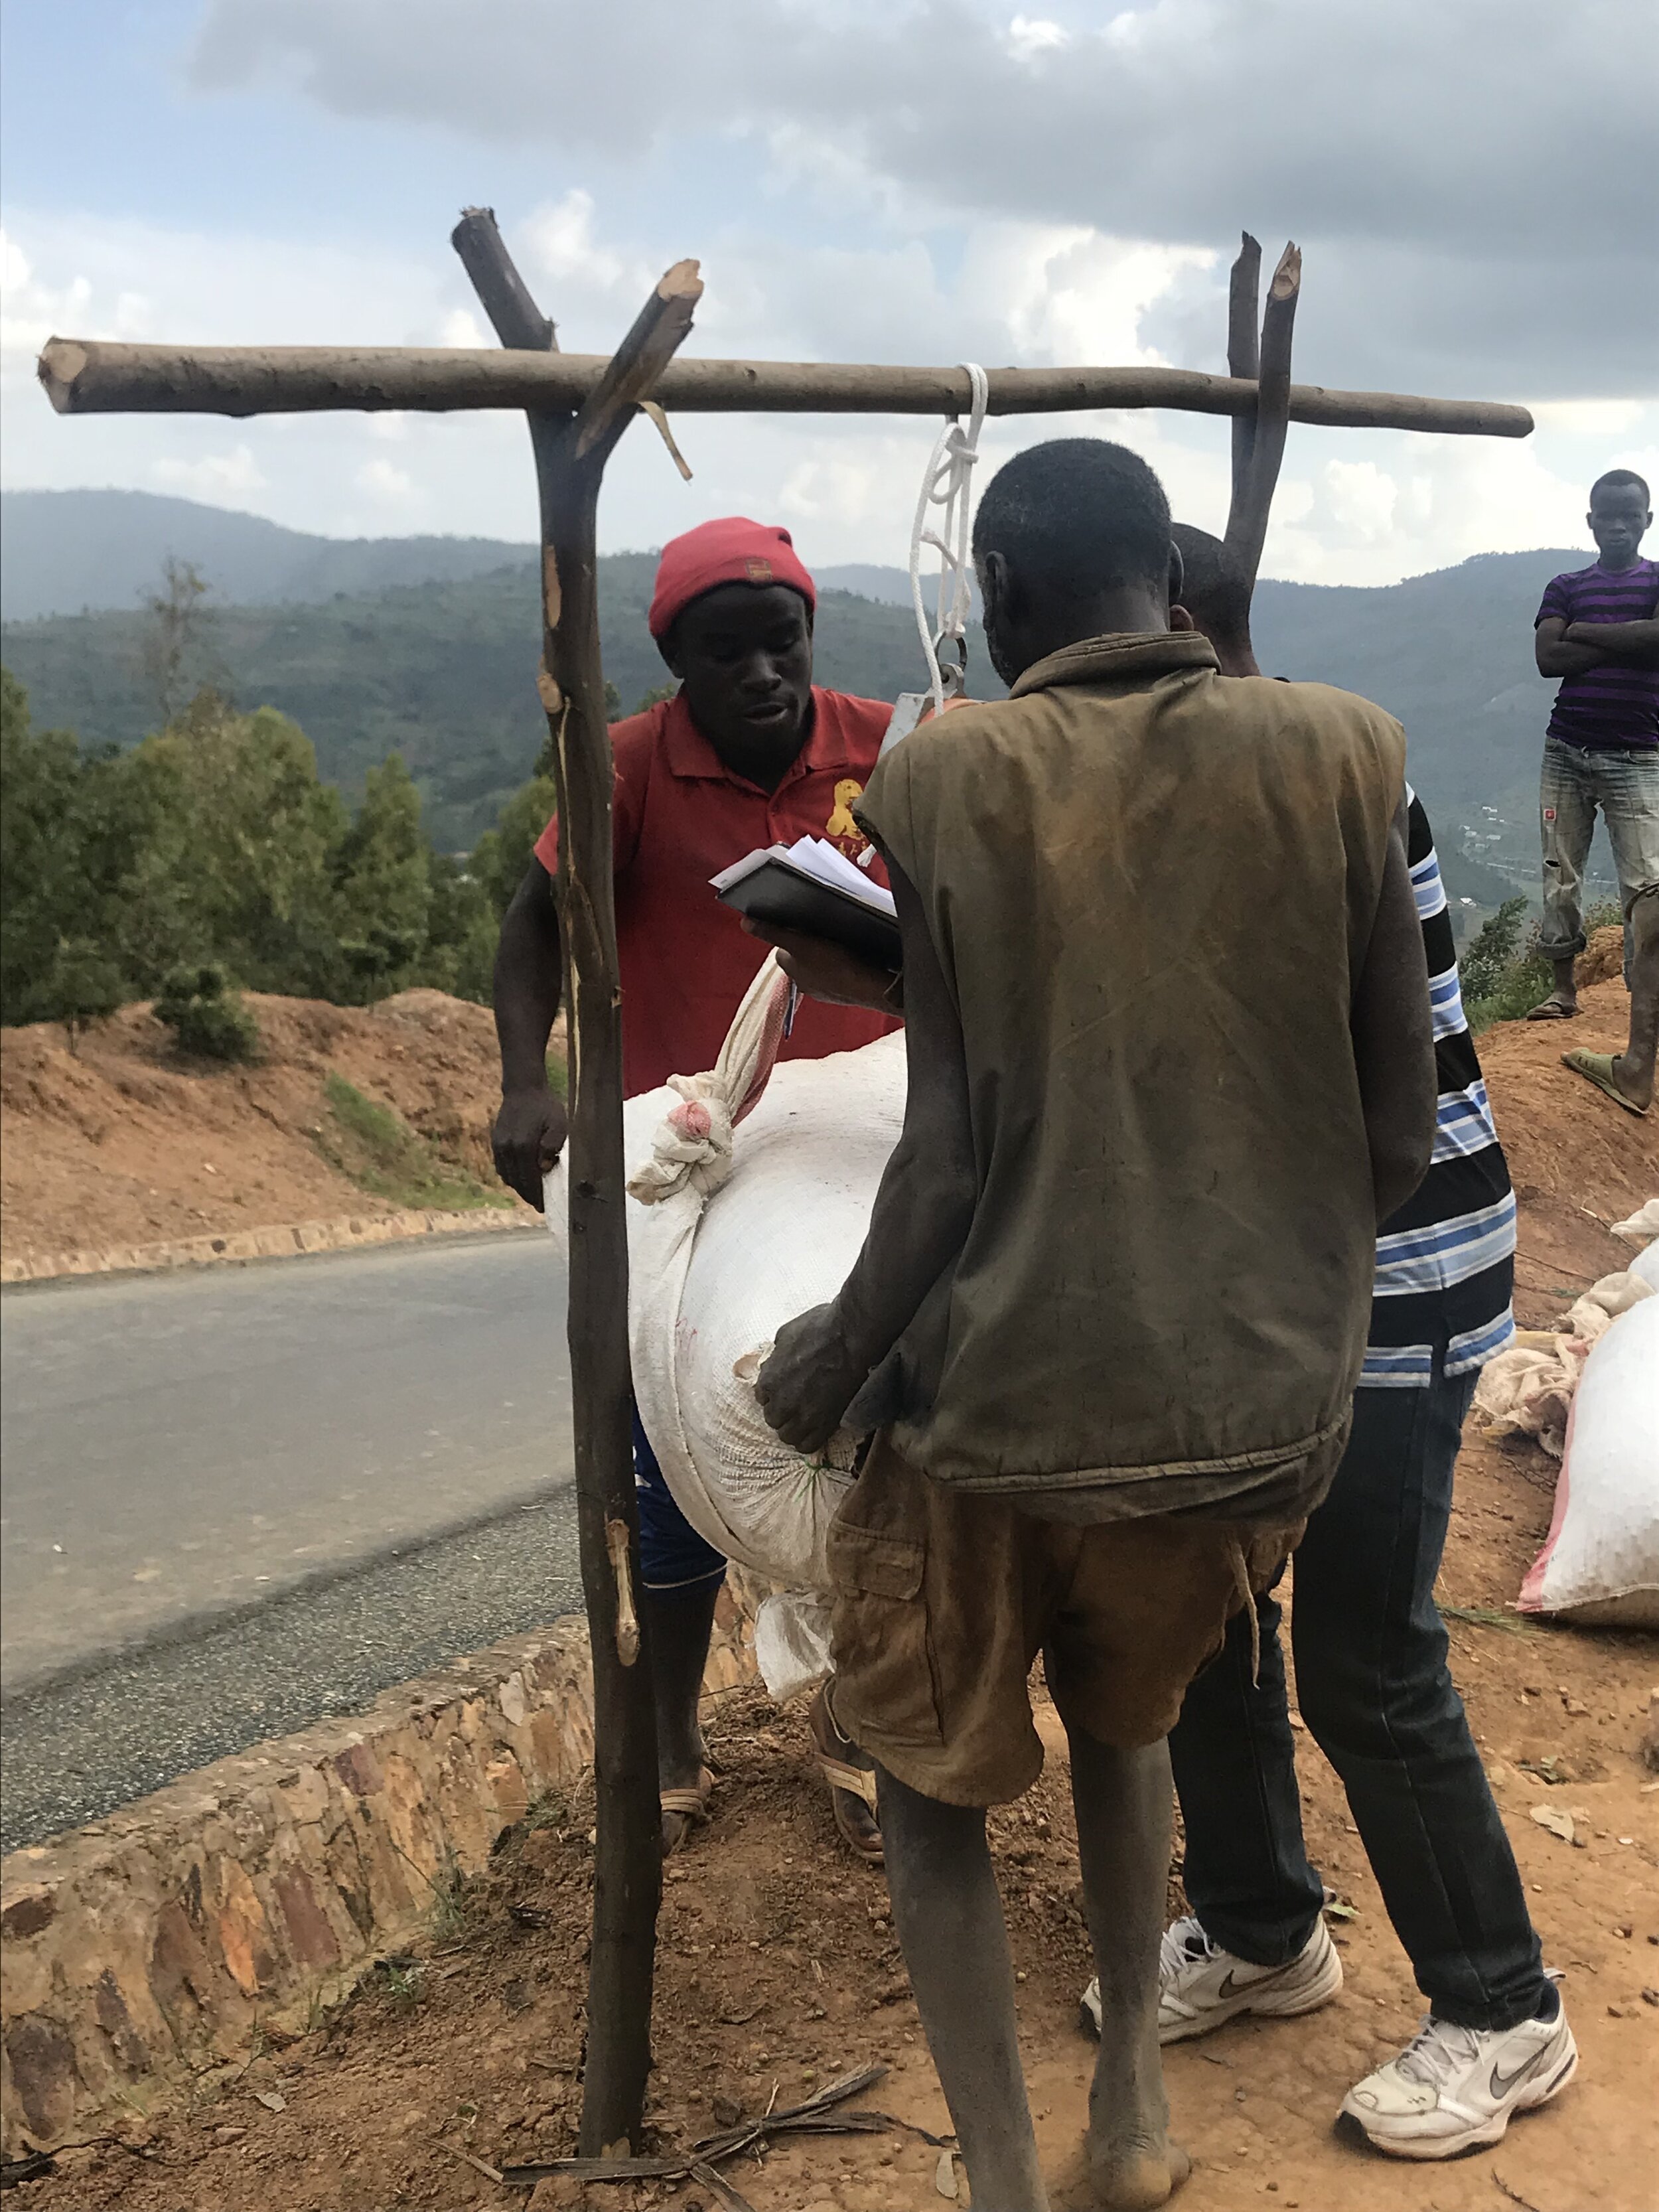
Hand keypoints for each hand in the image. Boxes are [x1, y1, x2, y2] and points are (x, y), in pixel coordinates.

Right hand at [491, 1088, 568, 1207]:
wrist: (523, 1089)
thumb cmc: (546, 1107)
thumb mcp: (559, 1123)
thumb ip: (553, 1145)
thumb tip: (543, 1167)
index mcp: (524, 1146)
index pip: (530, 1180)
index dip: (537, 1196)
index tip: (543, 1207)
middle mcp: (508, 1149)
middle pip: (517, 1182)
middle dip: (528, 1195)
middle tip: (539, 1204)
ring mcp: (499, 1146)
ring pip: (507, 1176)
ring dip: (519, 1187)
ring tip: (531, 1193)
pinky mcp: (495, 1142)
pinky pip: (501, 1167)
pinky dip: (510, 1176)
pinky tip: (521, 1178)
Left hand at [740, 917, 899, 1011]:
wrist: (866, 986)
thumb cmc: (832, 962)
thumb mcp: (799, 941)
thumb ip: (771, 932)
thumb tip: (744, 923)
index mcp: (787, 966)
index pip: (785, 943)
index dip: (795, 931)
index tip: (809, 924)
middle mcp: (798, 981)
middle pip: (800, 953)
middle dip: (809, 943)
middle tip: (825, 932)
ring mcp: (818, 988)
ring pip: (817, 964)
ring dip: (824, 955)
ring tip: (839, 945)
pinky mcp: (836, 992)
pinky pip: (833, 974)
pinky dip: (838, 967)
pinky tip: (848, 960)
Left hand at [755, 1302, 867, 1453]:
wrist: (852, 1338)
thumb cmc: (820, 1328)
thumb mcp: (787, 1333)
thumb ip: (777, 1354)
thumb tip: (776, 1360)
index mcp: (769, 1380)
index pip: (761, 1397)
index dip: (773, 1393)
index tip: (784, 1388)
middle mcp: (783, 1402)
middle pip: (773, 1419)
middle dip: (782, 1411)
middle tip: (796, 1402)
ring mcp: (804, 1416)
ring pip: (787, 1436)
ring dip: (793, 1428)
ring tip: (805, 1418)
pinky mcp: (826, 1424)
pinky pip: (808, 1445)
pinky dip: (808, 1440)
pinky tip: (815, 1428)